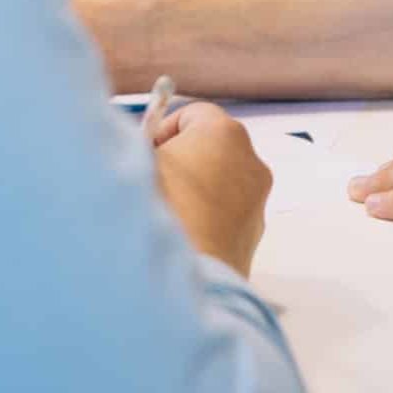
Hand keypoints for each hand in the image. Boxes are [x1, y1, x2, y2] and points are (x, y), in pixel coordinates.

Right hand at [152, 101, 271, 276]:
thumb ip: (137, 145)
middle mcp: (251, 162)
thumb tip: (139, 147)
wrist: (187, 279)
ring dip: (193, 191)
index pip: (193, 113)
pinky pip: (225, 214)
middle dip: (180, 159)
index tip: (145, 152)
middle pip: (210, 147)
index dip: (163, 129)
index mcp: (224, 133)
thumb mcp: (134, 165)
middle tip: (150, 181)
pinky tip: (179, 236)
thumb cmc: (158, 214)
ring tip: (164, 214)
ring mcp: (257, 200)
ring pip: (219, 182)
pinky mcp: (255, 234)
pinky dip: (205, 218)